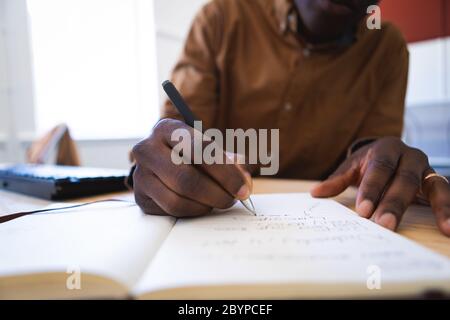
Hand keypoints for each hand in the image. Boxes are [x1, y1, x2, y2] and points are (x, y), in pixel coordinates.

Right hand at [131, 119, 251, 216]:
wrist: (159, 160)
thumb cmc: (190, 153)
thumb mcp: (208, 147)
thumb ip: (231, 161)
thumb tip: (245, 182)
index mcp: (167, 129)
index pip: (200, 150)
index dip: (226, 172)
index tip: (244, 188)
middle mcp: (147, 149)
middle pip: (186, 179)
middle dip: (216, 194)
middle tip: (233, 200)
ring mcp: (140, 175)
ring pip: (177, 200)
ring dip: (206, 206)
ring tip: (218, 201)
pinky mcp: (140, 197)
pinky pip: (171, 212)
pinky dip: (193, 212)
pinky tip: (202, 205)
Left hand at [311, 137, 449, 235]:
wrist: (389, 151)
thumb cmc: (368, 163)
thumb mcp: (351, 167)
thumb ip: (336, 180)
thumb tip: (315, 193)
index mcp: (386, 149)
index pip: (379, 169)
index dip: (372, 189)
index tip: (363, 210)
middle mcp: (409, 156)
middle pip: (404, 180)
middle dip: (394, 203)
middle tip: (384, 224)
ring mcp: (426, 168)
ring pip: (433, 186)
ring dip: (438, 208)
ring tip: (443, 228)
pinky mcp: (436, 181)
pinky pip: (446, 194)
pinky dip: (449, 209)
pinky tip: (449, 227)